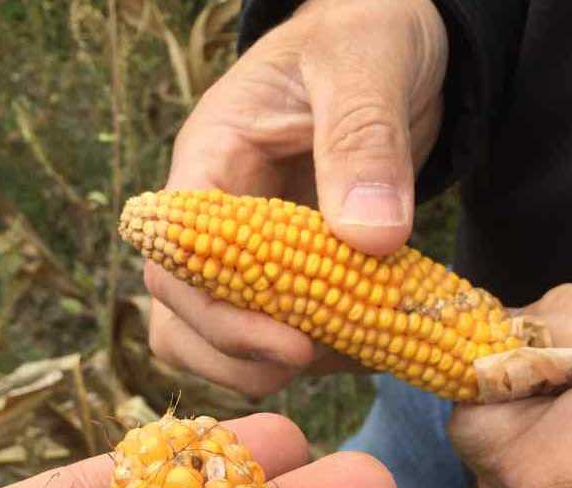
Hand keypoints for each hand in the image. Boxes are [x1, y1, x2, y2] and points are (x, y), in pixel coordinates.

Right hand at [147, 0, 447, 396]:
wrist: (396, 50)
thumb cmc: (366, 34)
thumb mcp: (366, 64)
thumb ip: (362, 141)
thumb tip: (369, 239)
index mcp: (209, 164)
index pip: (175, 262)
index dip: (219, 318)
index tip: (293, 347)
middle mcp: (214, 220)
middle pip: (180, 319)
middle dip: (237, 357)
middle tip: (315, 361)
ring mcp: (246, 252)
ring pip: (215, 341)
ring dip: (269, 368)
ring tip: (346, 357)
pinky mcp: (285, 274)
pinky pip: (276, 335)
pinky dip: (316, 357)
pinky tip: (367, 347)